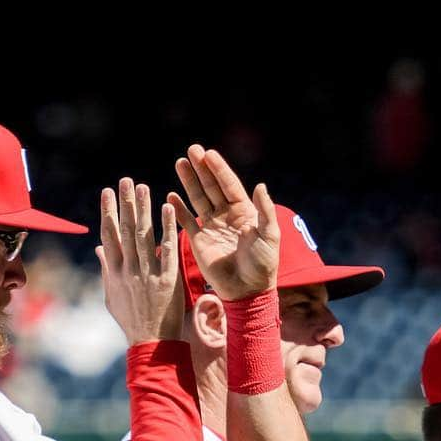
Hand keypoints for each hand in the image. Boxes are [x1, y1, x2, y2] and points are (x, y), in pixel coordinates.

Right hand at [97, 178, 182, 344]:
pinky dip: (168, 228)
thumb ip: (107, 270)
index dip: (107, 212)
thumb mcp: (112, 297)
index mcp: (115, 273)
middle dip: (124, 204)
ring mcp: (148, 274)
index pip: (109, 236)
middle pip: (125, 231)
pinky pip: (167, 250)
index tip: (107, 192)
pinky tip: (168, 208)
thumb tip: (99, 248)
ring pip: (144, 236)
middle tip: (125, 181)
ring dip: (143, 209)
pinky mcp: (168, 280)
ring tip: (144, 188)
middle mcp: (129, 270)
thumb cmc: (132, 321)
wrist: (151, 343)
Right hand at [168, 145, 278, 300]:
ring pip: (198, 199)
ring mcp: (212, 227)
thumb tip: (260, 185)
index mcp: (244, 212)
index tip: (209, 153)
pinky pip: (186, 221)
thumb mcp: (269, 235)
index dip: (219, 169)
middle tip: (191, 149)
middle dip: (202, 169)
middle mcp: (227, 216)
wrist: (247, 290)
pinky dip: (178, 209)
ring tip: (180, 162)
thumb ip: (264, 210)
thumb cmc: (262, 264)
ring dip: (189, 182)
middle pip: (212, 187)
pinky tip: (170, 196)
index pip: (229, 185)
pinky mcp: (199, 241)